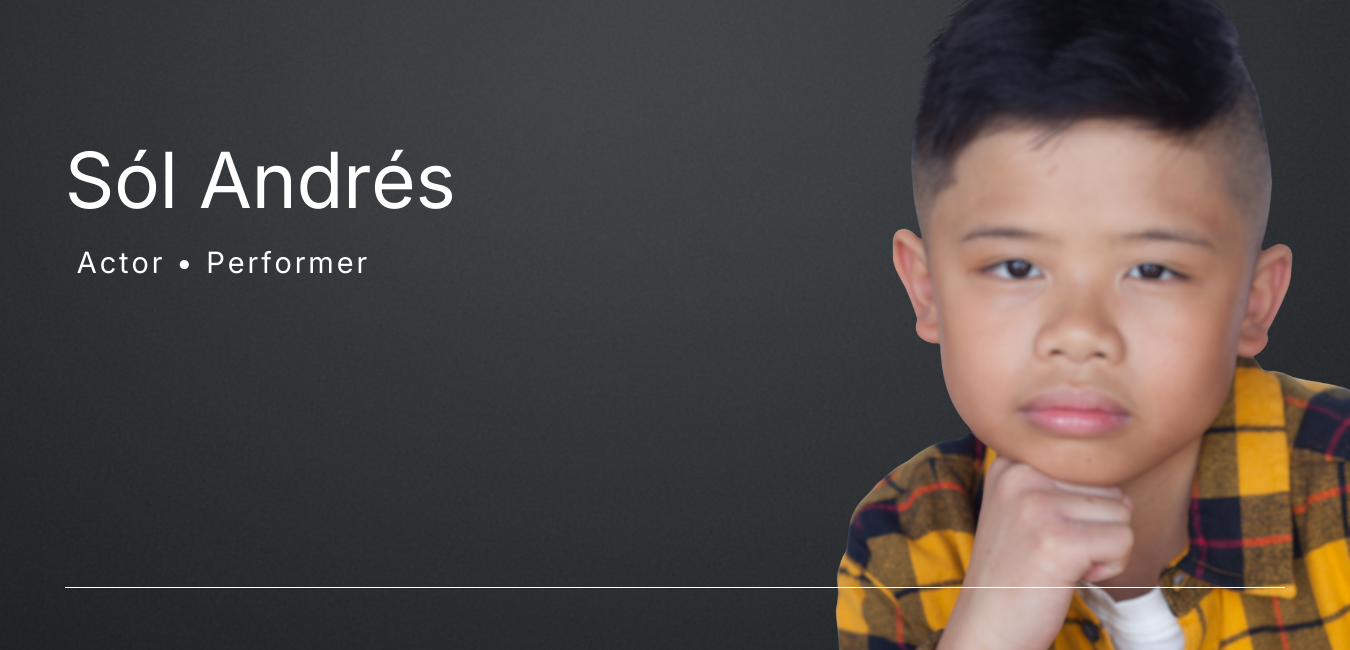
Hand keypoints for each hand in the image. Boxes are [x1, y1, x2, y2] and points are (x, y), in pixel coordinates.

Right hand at [935, 455, 1133, 649]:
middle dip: (1096, 527)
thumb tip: (1125, 493)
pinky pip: (1123, 540)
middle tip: (1054, 552)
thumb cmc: (1016, 572)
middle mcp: (1019, 474)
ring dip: (1103, 548)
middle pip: (1108, 486)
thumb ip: (1066, 486)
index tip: (1046, 532)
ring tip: (1061, 563)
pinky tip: (1071, 577)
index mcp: (1012, 461)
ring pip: (1121, 512)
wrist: (985, 625)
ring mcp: (1035, 504)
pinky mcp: (1057, 540)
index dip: (1083, 508)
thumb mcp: (1026, 509)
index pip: (1088, 465)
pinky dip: (1109, 568)